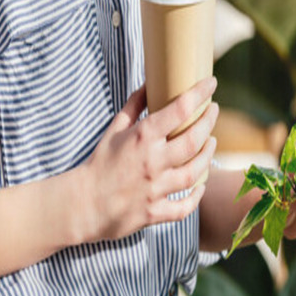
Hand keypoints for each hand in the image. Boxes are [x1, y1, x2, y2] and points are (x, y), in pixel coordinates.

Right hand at [78, 76, 218, 242]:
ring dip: (208, 155)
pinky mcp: (155, 212)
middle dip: (209, 121)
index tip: (211, 84)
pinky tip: (201, 185)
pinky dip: (196, 196)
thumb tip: (150, 83)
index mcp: (141, 138)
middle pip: (194, 139)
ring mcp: (155, 188)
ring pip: (195, 171)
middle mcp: (152, 161)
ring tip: (211, 141)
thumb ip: (134, 106)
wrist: (81, 204)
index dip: (200, 93)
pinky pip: (185, 206)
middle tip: (213, 111)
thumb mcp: (114, 129)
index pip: (179, 109)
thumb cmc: (100, 163)